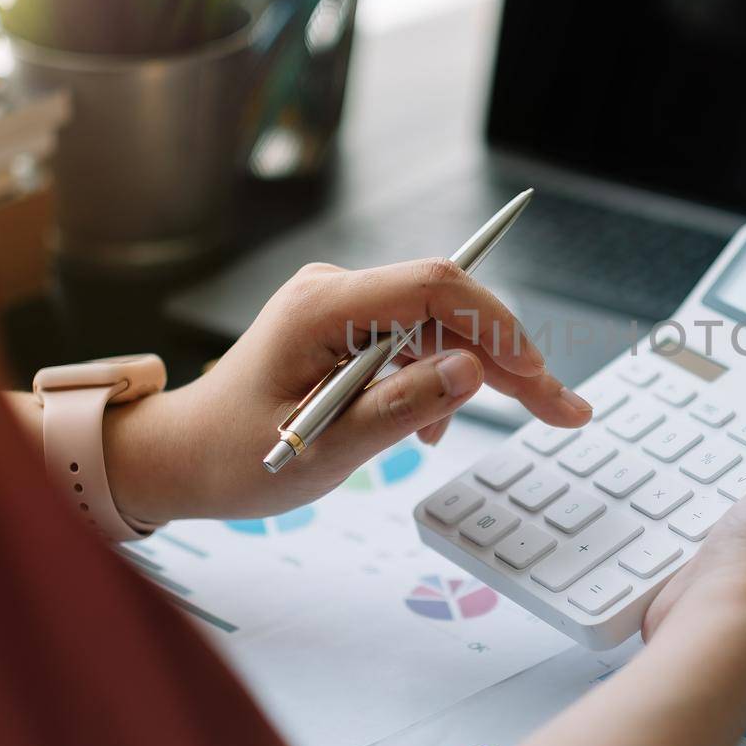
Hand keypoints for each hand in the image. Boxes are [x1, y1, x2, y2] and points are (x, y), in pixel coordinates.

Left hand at [102, 259, 590, 521]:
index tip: (539, 379)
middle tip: (561, 409)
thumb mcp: (326, 449)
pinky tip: (428, 427)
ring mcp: (339, 305)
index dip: (498, 327)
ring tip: (475, 434)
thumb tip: (475, 370)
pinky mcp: (343, 327)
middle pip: (447, 304)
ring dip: (472, 373)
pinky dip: (435, 380)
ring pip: (437, 325)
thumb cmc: (237, 458)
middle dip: (507, 355)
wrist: (183, 457)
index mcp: (323, 307)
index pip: (435, 288)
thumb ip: (402, 407)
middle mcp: (334, 290)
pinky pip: (411, 341)